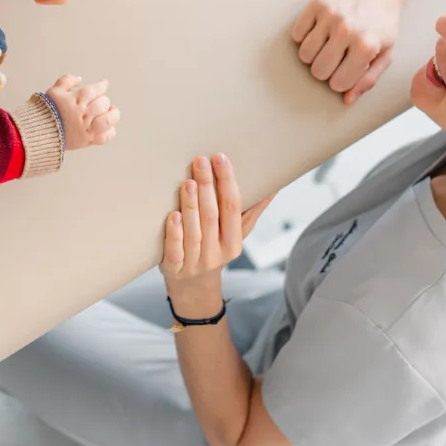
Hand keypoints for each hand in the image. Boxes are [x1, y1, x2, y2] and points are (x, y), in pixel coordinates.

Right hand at [45, 75, 117, 150]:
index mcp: (74, 101)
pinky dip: (110, 132)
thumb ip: (66, 81)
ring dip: (113, 115)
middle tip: (100, 100)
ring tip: (111, 111)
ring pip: (107, 121)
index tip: (104, 84)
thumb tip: (79, 79)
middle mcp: (82, 114)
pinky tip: (108, 127)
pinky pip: (104, 138)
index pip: (94, 90)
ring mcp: (85, 128)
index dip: (101, 85)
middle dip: (103, 100)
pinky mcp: (87, 140)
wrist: (39, 133)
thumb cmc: (45, 111)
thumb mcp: (53, 92)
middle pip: (102, 104)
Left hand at [160, 155, 272, 298]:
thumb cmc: (214, 249)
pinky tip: (172, 215)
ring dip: (191, 206)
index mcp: (233, 243)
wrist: (192, 286)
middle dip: (207, 187)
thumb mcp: (235, 235)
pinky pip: (175, 252)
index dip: (227, 183)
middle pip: (212, 217)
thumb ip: (251, 212)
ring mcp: (194, 263)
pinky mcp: (174, 270)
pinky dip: (174, 233)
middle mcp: (216, 254)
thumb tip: (274, 187)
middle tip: (200, 161)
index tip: (221, 158)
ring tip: (188, 183)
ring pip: (194, 232)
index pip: (232, 208)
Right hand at [290, 0, 404, 104]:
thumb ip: (368, 80)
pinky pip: (297, 35)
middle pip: (318, 71)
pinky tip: (319, 31)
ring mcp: (329, 16)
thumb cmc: (382, 23)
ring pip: (304, 55)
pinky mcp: (316, 4)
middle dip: (325, 70)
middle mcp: (347, 30)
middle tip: (335, 58)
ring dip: (313, 55)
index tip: (346, 70)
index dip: (341, 80)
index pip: (338, 83)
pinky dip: (304, 37)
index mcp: (366, 46)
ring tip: (327, 45)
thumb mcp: (385, 53)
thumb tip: (346, 99)